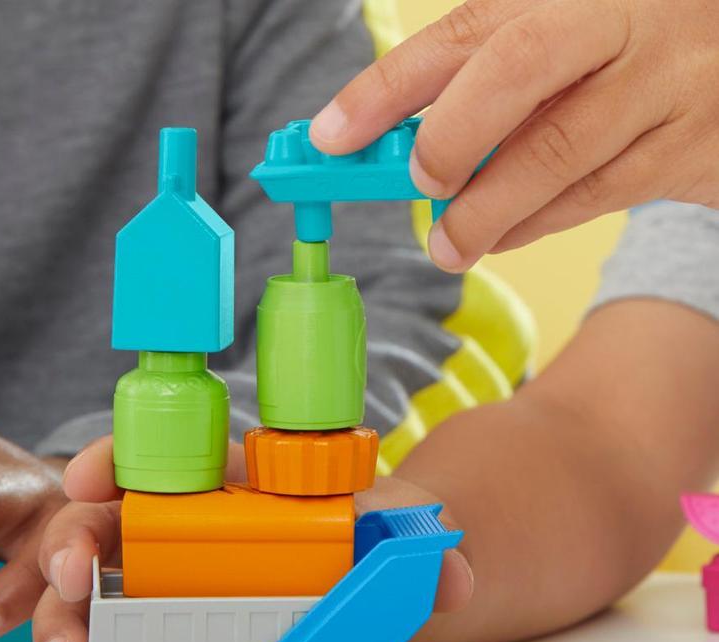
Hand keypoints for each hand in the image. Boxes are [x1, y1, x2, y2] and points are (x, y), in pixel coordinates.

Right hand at [33, 436, 472, 641]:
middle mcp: (180, 531)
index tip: (88, 476)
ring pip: (95, 595)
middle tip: (72, 580)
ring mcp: (164, 589)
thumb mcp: (385, 537)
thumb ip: (415, 550)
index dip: (116, 457)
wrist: (362, 590)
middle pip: (105, 525)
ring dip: (71, 626)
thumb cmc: (359, 546)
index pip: (162, 455)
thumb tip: (452, 575)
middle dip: (73, 547)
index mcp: (224, 486)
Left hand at [310, 0, 718, 270]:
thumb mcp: (561, 48)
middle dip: (449, 137)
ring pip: (560, 153)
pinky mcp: (692, 148)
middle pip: (517, 69)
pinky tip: (505, 235)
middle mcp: (622, 21)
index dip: (385, 87)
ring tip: (448, 246)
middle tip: (420, 187)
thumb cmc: (621, 57)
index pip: (461, 33)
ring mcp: (667, 83)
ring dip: (488, 211)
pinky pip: (599, 197)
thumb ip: (488, 88)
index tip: (330, 136)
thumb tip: (397, 150)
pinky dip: (538, 224)